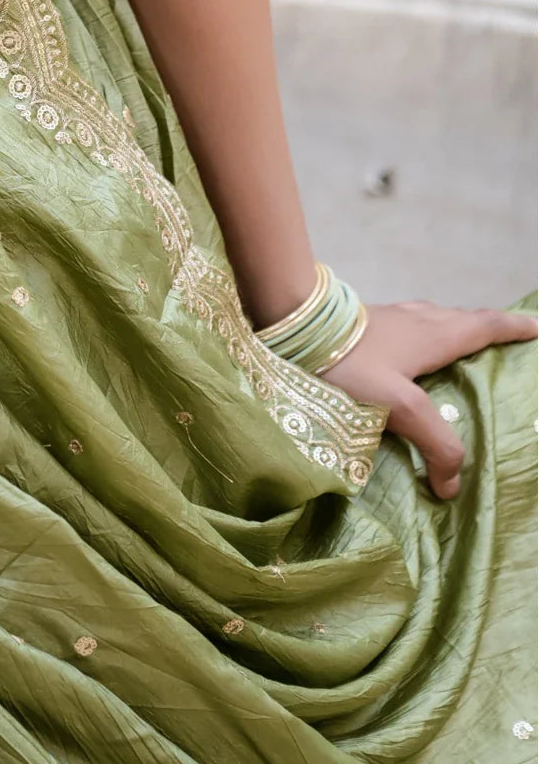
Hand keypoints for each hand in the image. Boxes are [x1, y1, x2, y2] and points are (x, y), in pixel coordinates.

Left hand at [319, 301, 536, 498]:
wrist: (290, 324)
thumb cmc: (348, 362)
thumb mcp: (398, 405)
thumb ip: (433, 442)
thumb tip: (454, 485)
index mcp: (432, 335)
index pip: (483, 327)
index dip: (511, 328)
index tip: (536, 327)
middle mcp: (415, 321)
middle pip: (460, 320)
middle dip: (485, 327)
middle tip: (503, 338)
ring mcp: (387, 319)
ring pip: (431, 319)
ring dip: (452, 328)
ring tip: (458, 347)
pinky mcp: (361, 325)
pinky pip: (407, 325)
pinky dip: (422, 334)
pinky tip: (405, 352)